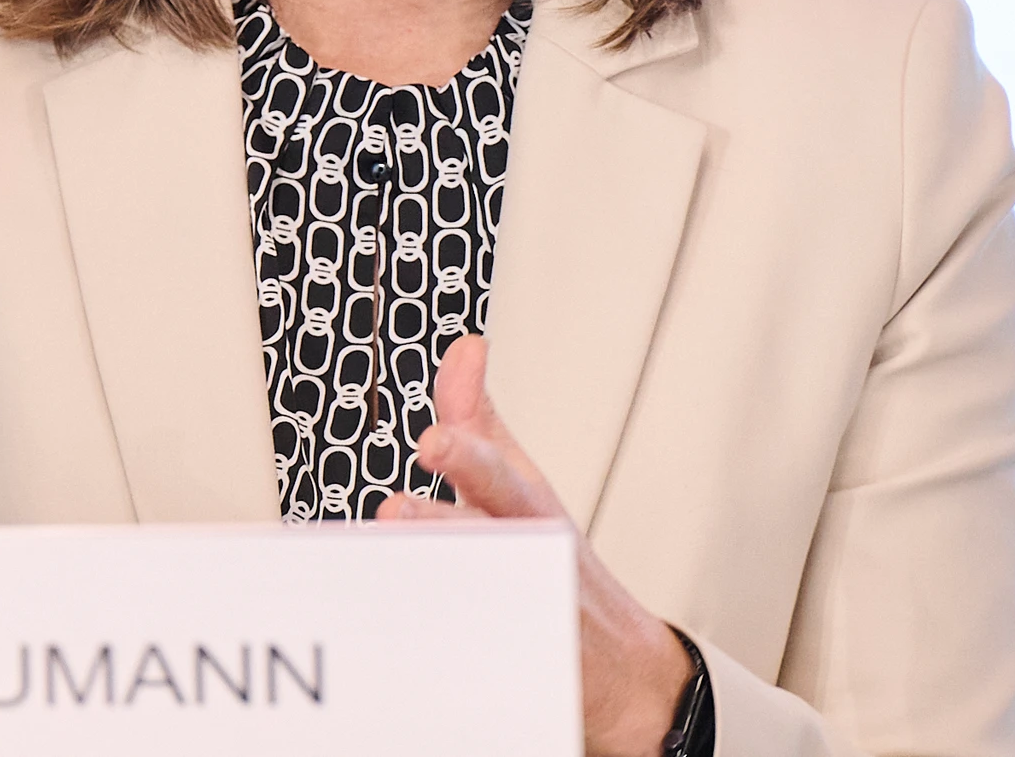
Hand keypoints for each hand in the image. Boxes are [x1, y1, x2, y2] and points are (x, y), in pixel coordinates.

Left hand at [381, 335, 692, 756]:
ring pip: (475, 597)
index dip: (466, 457)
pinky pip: (474, 656)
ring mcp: (527, 611)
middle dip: (442, 523)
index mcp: (527, 506)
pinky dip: (446, 647)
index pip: (497, 476)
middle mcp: (531, 554)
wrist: (620, 665)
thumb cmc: (555, 558)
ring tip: (394, 561)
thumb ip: (480, 421)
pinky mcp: (517, 664)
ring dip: (434, 580)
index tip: (432, 441)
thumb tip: (464, 348)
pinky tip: (409, 637)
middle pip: (486, 537)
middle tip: (395, 510)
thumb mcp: (521, 482)